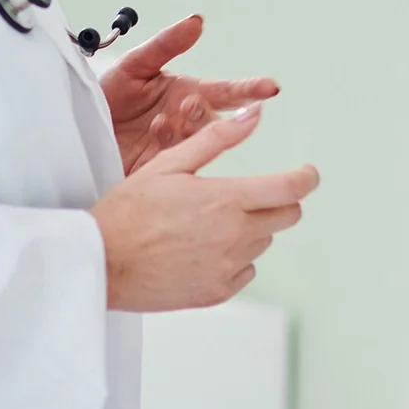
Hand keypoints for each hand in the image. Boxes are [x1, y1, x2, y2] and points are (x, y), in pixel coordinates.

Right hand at [89, 105, 316, 311]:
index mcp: (226, 200)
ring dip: (249, 228)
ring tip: (206, 223)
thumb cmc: (128, 210)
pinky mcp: (218, 292)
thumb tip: (254, 116)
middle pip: (287, 216)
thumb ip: (217, 139)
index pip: (291, 189)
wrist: (101, 263)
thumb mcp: (169, 164)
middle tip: (248, 195)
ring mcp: (228, 268)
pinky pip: (245, 271)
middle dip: (278, 201)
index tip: (306, 173)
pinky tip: (201, 249)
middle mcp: (235, 237)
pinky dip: (233, 258)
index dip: (306, 178)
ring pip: (263, 242)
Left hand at [100, 14, 279, 173]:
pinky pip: (173, 162)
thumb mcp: (135, 64)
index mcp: (187, 94)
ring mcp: (174, 147)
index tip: (270, 88)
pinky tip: (154, 130)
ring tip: (164, 117)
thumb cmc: (108, 92)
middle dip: (204, 113)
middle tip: (190, 103)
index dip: (249, 90)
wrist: (76, 124)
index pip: (226, 93)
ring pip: (196, 143)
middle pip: (213, 121)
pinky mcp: (158, 170)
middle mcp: (186, 122)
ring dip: (185, 129)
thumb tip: (197, 20)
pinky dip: (166, 145)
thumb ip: (166, 44)